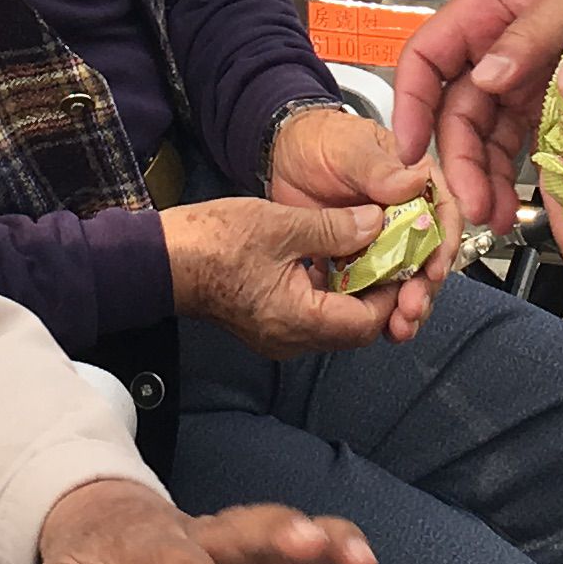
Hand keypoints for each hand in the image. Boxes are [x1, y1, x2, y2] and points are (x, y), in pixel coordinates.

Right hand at [161, 193, 409, 356]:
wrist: (162, 259)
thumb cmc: (215, 242)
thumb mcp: (282, 225)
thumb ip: (335, 228)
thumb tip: (377, 224)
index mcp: (298, 322)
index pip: (366, 322)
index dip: (390, 291)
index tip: (400, 256)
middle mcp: (292, 340)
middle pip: (355, 326)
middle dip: (376, 291)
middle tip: (388, 252)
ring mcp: (279, 335)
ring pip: (335, 320)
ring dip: (354, 288)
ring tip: (366, 248)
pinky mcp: (269, 323)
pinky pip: (313, 314)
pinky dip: (330, 289)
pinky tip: (333, 255)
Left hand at [264, 107, 452, 342]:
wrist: (282, 156)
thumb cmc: (322, 139)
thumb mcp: (350, 148)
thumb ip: (381, 169)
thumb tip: (414, 181)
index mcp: (416, 182)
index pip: (444, 214)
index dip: (444, 244)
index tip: (433, 268)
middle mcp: (408, 215)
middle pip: (429, 256)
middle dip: (424, 286)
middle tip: (412, 307)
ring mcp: (385, 241)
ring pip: (405, 279)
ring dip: (405, 305)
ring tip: (398, 325)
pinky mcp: (361, 260)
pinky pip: (374, 288)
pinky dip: (375, 309)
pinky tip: (375, 326)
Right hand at [389, 0, 562, 232]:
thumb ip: (530, 36)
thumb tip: (484, 82)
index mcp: (490, 7)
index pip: (429, 58)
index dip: (412, 105)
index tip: (412, 152)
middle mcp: (502, 44)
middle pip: (459, 109)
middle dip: (461, 159)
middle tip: (476, 205)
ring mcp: (535, 74)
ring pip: (494, 134)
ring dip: (491, 175)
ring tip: (499, 216)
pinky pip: (537, 141)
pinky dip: (531, 171)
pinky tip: (536, 199)